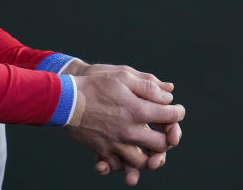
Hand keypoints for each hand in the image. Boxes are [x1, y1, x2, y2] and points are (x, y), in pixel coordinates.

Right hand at [64, 66, 184, 184]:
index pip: (169, 116)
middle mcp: (129, 132)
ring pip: (141, 162)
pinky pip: (117, 166)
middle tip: (166, 131)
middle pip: (161, 145)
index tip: (176, 110)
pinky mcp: (101, 151)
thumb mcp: (123, 75)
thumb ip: (148, 85)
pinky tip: (125, 155)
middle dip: (168, 138)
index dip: (177, 112)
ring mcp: (115, 145)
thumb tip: (169, 93)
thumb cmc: (94, 83)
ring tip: (149, 148)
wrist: (64, 99)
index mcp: (137, 111)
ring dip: (149, 157)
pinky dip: (123, 164)